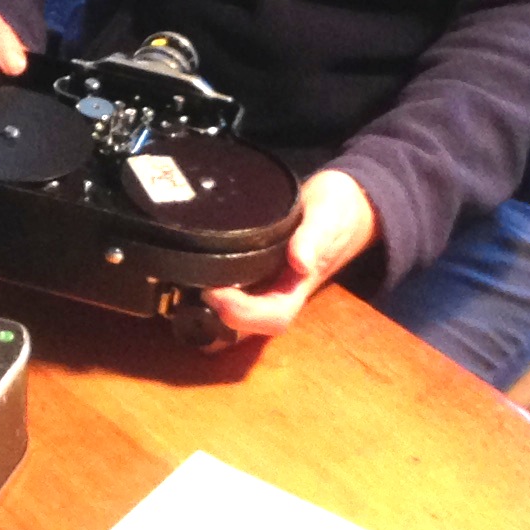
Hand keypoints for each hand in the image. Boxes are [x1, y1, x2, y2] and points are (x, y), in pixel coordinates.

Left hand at [206, 169, 378, 343]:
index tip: (213, 292)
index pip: (272, 318)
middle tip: (191, 291)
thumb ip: (313, 238)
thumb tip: (299, 262)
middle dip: (218, 319)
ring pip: (238, 315)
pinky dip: (212, 292)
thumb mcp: (327, 218)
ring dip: (210, 312)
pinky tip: (191, 277)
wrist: (345, 203)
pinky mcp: (256, 272)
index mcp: (299, 288)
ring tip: (185, 289)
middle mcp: (280, 293)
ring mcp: (268, 285)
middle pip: (249, 327)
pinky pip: (234, 293)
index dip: (242, 314)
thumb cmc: (337, 210)